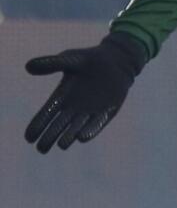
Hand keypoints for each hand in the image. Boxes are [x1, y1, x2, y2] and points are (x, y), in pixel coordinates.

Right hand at [24, 33, 146, 153]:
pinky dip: (90, 131)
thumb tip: (28, 66)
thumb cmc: (90, 60)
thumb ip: (51, 63)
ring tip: (62, 144)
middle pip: (57, 127)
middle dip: (49, 138)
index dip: (37, 126)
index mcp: (61, 96)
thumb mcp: (70, 59)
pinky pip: (97, 125)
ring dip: (69, 137)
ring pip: (75, 129)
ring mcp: (89, 112)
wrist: (117, 61)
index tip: (29, 138)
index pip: (45, 114)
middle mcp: (73, 108)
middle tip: (42, 148)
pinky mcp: (106, 113)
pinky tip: (82, 138)